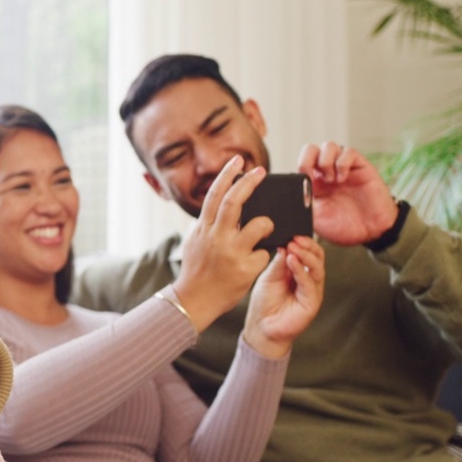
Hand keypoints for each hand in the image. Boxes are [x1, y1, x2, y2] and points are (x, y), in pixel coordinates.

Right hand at [172, 156, 274, 331]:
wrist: (194, 300)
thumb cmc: (198, 270)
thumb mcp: (196, 242)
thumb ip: (208, 224)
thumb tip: (222, 203)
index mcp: (203, 229)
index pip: (215, 195)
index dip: (227, 175)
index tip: (238, 160)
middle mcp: (216, 237)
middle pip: (235, 201)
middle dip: (249, 183)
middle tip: (261, 171)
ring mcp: (231, 252)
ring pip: (260, 225)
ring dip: (267, 224)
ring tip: (266, 229)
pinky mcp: (245, 269)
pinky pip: (265, 252)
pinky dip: (264, 253)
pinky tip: (256, 261)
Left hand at [242, 236, 325, 357]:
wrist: (261, 327)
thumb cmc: (265, 302)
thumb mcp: (269, 276)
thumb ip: (278, 261)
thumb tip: (284, 241)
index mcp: (300, 271)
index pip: (308, 251)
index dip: (303, 240)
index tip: (292, 229)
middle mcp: (309, 279)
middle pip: (317, 257)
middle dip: (307, 245)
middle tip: (294, 236)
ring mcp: (312, 290)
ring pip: (317, 268)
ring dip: (306, 255)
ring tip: (293, 246)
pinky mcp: (312, 302)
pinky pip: (309, 283)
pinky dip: (301, 270)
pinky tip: (292, 260)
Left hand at [297, 142, 397, 244]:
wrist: (369, 233)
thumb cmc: (343, 227)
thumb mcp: (315, 219)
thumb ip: (302, 205)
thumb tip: (287, 196)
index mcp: (314, 184)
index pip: (301, 163)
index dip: (298, 168)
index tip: (301, 181)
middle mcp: (327, 173)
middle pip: (311, 149)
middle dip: (308, 159)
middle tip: (312, 176)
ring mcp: (344, 169)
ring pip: (329, 146)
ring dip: (325, 161)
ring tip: (331, 180)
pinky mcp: (361, 167)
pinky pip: (349, 152)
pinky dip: (342, 162)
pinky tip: (342, 178)